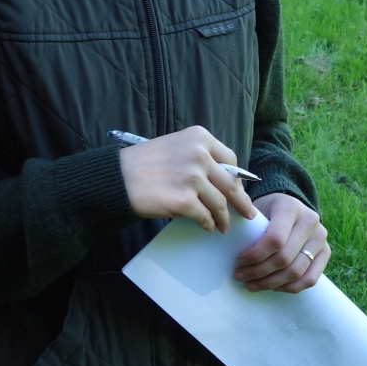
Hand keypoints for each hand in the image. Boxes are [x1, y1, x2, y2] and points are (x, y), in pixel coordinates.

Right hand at [119, 126, 255, 233]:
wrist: (118, 178)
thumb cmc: (143, 164)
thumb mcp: (175, 146)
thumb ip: (199, 156)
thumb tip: (223, 180)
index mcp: (199, 138)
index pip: (231, 160)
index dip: (237, 178)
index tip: (238, 189)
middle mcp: (199, 155)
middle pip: (231, 183)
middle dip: (241, 202)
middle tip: (247, 213)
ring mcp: (193, 178)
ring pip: (220, 203)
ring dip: (224, 218)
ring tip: (223, 226)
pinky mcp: (184, 200)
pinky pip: (205, 216)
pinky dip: (209, 224)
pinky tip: (208, 227)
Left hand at [233, 192, 327, 292]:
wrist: (290, 208)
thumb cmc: (266, 211)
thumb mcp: (256, 208)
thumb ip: (246, 223)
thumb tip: (230, 248)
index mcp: (290, 207)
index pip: (274, 239)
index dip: (255, 255)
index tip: (239, 262)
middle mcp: (310, 220)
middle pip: (284, 258)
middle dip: (259, 272)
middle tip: (240, 277)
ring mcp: (321, 237)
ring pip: (296, 271)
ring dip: (271, 283)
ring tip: (252, 285)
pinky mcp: (326, 252)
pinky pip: (310, 279)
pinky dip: (289, 287)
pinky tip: (272, 286)